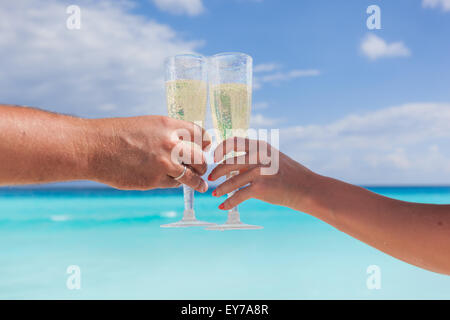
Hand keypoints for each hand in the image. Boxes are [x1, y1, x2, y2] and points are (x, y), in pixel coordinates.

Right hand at [87, 115, 210, 190]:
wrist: (94, 148)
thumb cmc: (118, 134)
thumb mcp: (148, 125)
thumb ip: (168, 134)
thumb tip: (187, 146)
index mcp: (169, 126)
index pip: (200, 134)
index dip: (205, 143)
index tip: (205, 148)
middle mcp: (170, 144)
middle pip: (201, 158)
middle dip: (203, 164)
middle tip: (202, 168)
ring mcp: (163, 164)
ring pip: (192, 176)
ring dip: (198, 181)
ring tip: (202, 185)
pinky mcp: (154, 181)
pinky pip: (174, 184)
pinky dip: (176, 183)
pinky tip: (174, 182)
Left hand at [208, 137, 317, 210]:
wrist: (307, 188)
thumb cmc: (290, 174)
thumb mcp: (273, 158)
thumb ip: (254, 158)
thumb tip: (232, 166)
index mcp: (261, 146)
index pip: (233, 141)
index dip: (220, 149)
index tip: (214, 157)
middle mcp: (258, 157)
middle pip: (228, 162)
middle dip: (216, 171)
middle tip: (210, 178)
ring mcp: (259, 172)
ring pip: (231, 181)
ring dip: (220, 189)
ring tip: (214, 194)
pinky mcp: (260, 188)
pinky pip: (238, 195)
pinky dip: (228, 203)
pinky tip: (223, 207)